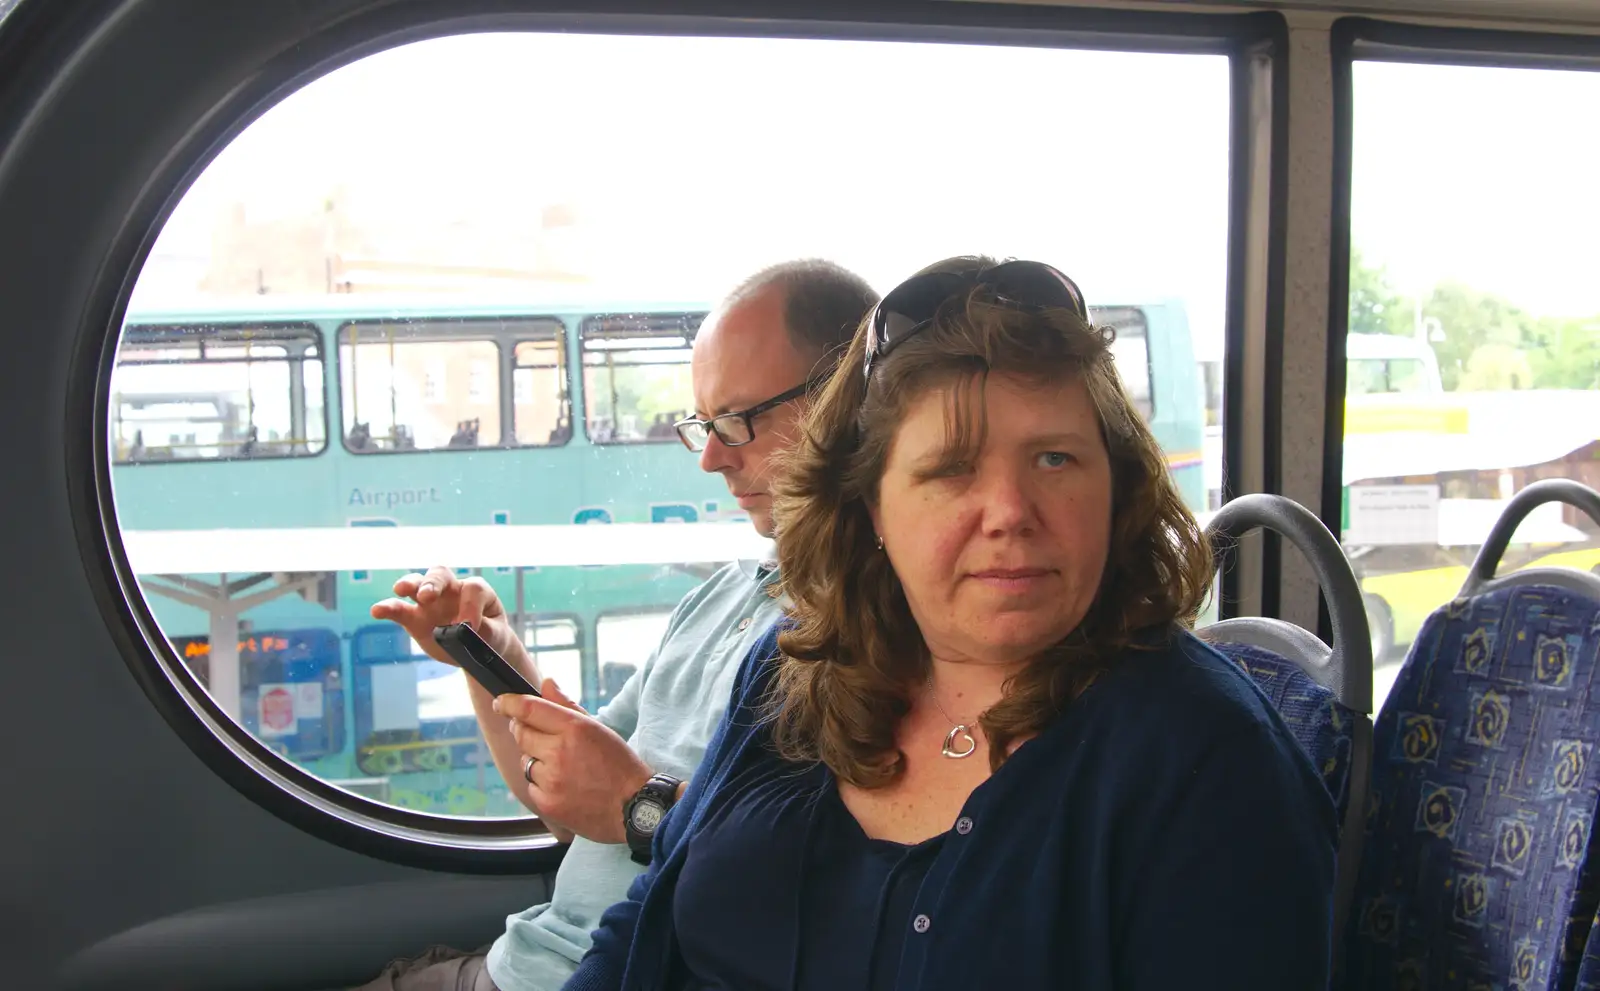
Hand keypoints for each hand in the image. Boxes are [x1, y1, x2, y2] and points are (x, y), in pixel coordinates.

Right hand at [370, 565, 512, 665]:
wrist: (479, 649)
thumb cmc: (491, 636)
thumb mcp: (497, 636)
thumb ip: (486, 631)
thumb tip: (470, 629)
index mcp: (475, 591)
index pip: (472, 589)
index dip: (470, 605)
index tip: (470, 626)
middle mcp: (451, 590)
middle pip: (440, 574)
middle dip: (432, 583)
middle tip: (427, 596)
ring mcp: (431, 603)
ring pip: (417, 584)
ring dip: (408, 585)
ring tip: (400, 591)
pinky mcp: (415, 618)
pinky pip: (400, 610)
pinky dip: (388, 609)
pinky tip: (377, 611)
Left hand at [495, 678, 651, 844]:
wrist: (635, 807)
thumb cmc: (620, 765)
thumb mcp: (599, 728)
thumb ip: (567, 705)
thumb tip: (546, 683)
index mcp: (575, 728)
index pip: (529, 708)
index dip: (509, 703)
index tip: (501, 702)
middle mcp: (559, 752)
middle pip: (521, 733)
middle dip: (523, 729)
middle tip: (539, 734)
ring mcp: (551, 780)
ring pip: (525, 760)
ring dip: (536, 758)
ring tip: (563, 766)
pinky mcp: (547, 803)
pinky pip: (531, 785)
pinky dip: (541, 783)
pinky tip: (564, 785)